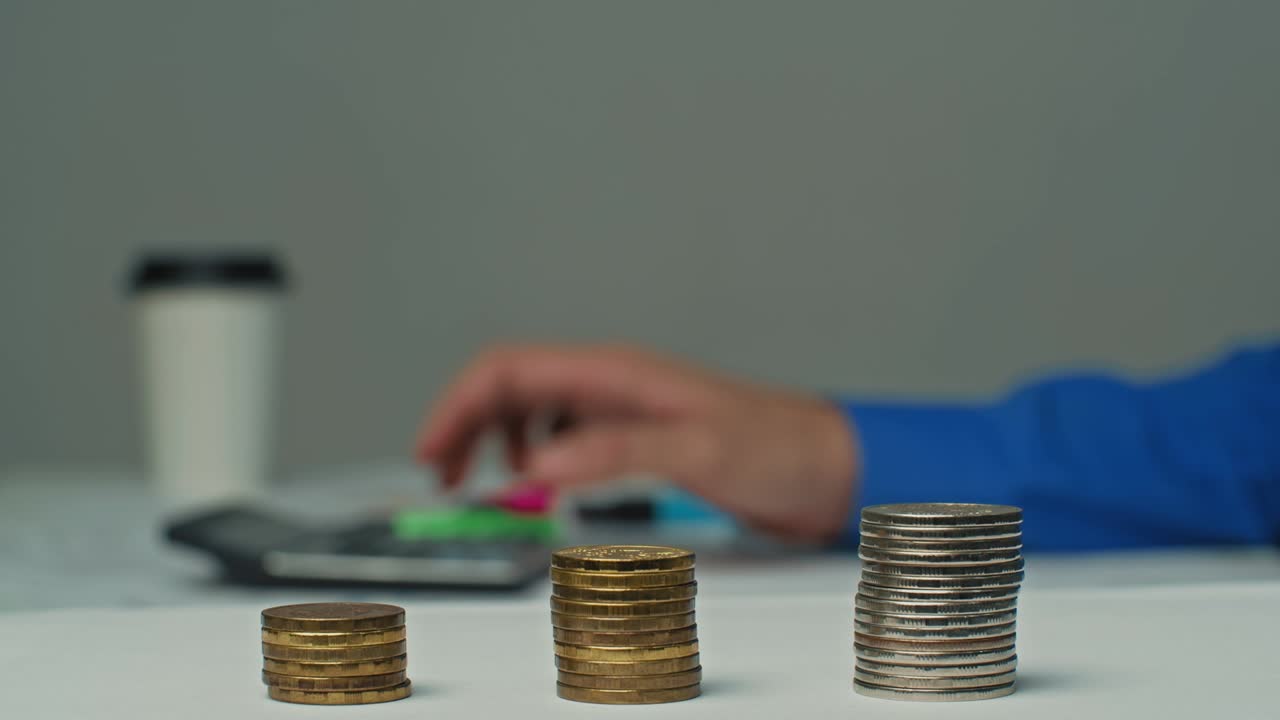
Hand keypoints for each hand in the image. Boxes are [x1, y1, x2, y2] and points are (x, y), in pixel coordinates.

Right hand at [415, 344, 859, 542]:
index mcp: (616, 372)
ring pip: (528, 408)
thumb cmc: (776, 447)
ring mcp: (619, 408)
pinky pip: (560, 433)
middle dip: (463, 424)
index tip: (433, 453)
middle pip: (507, 386)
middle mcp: (610, 383)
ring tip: (482, 480)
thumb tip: (542, 461)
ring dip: (492, 438)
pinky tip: (538, 477)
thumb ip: (618, 450)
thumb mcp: (697, 449)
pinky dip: (532, 452)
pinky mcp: (631, 435)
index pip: (509, 369)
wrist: (823, 465)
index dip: (458, 405)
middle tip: (444, 476)